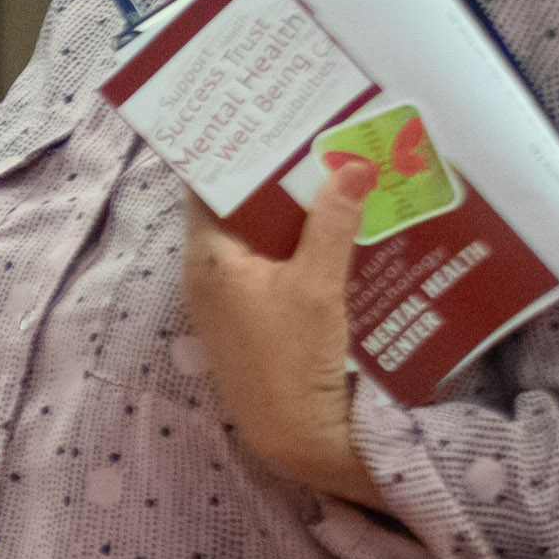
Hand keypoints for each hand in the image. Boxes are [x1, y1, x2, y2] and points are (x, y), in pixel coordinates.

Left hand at [181, 161, 385, 507]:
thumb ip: (332, 223)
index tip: (275, 119)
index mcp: (207, 258)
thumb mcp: (318, 286)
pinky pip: (276, 268)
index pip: (211, 187)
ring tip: (339, 171)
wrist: (297, 440)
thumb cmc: (293, 361)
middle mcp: (208, 275)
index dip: (240, 152)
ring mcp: (230, 300)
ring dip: (298, 213)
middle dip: (281, 178)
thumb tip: (350, 164)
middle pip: (241, 210)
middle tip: (322, 138)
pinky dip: (304, 247)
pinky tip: (343, 230)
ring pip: (263, 239)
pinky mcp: (255, 320)